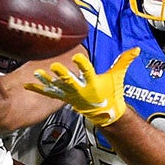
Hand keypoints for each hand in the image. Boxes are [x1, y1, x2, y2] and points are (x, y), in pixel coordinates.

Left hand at [24, 47, 139, 126]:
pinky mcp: (64, 98)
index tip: (77, 57)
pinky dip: (39, 88)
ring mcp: (71, 95)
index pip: (88, 73)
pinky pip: (50, 93)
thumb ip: (124, 62)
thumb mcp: (117, 77)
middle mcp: (81, 90)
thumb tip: (135, 50)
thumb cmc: (110, 94)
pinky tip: (28, 84)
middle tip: (54, 66)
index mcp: (94, 84)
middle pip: (70, 81)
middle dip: (62, 74)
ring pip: (57, 87)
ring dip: (47, 80)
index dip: (82, 65)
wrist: (105, 114)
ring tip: (37, 73)